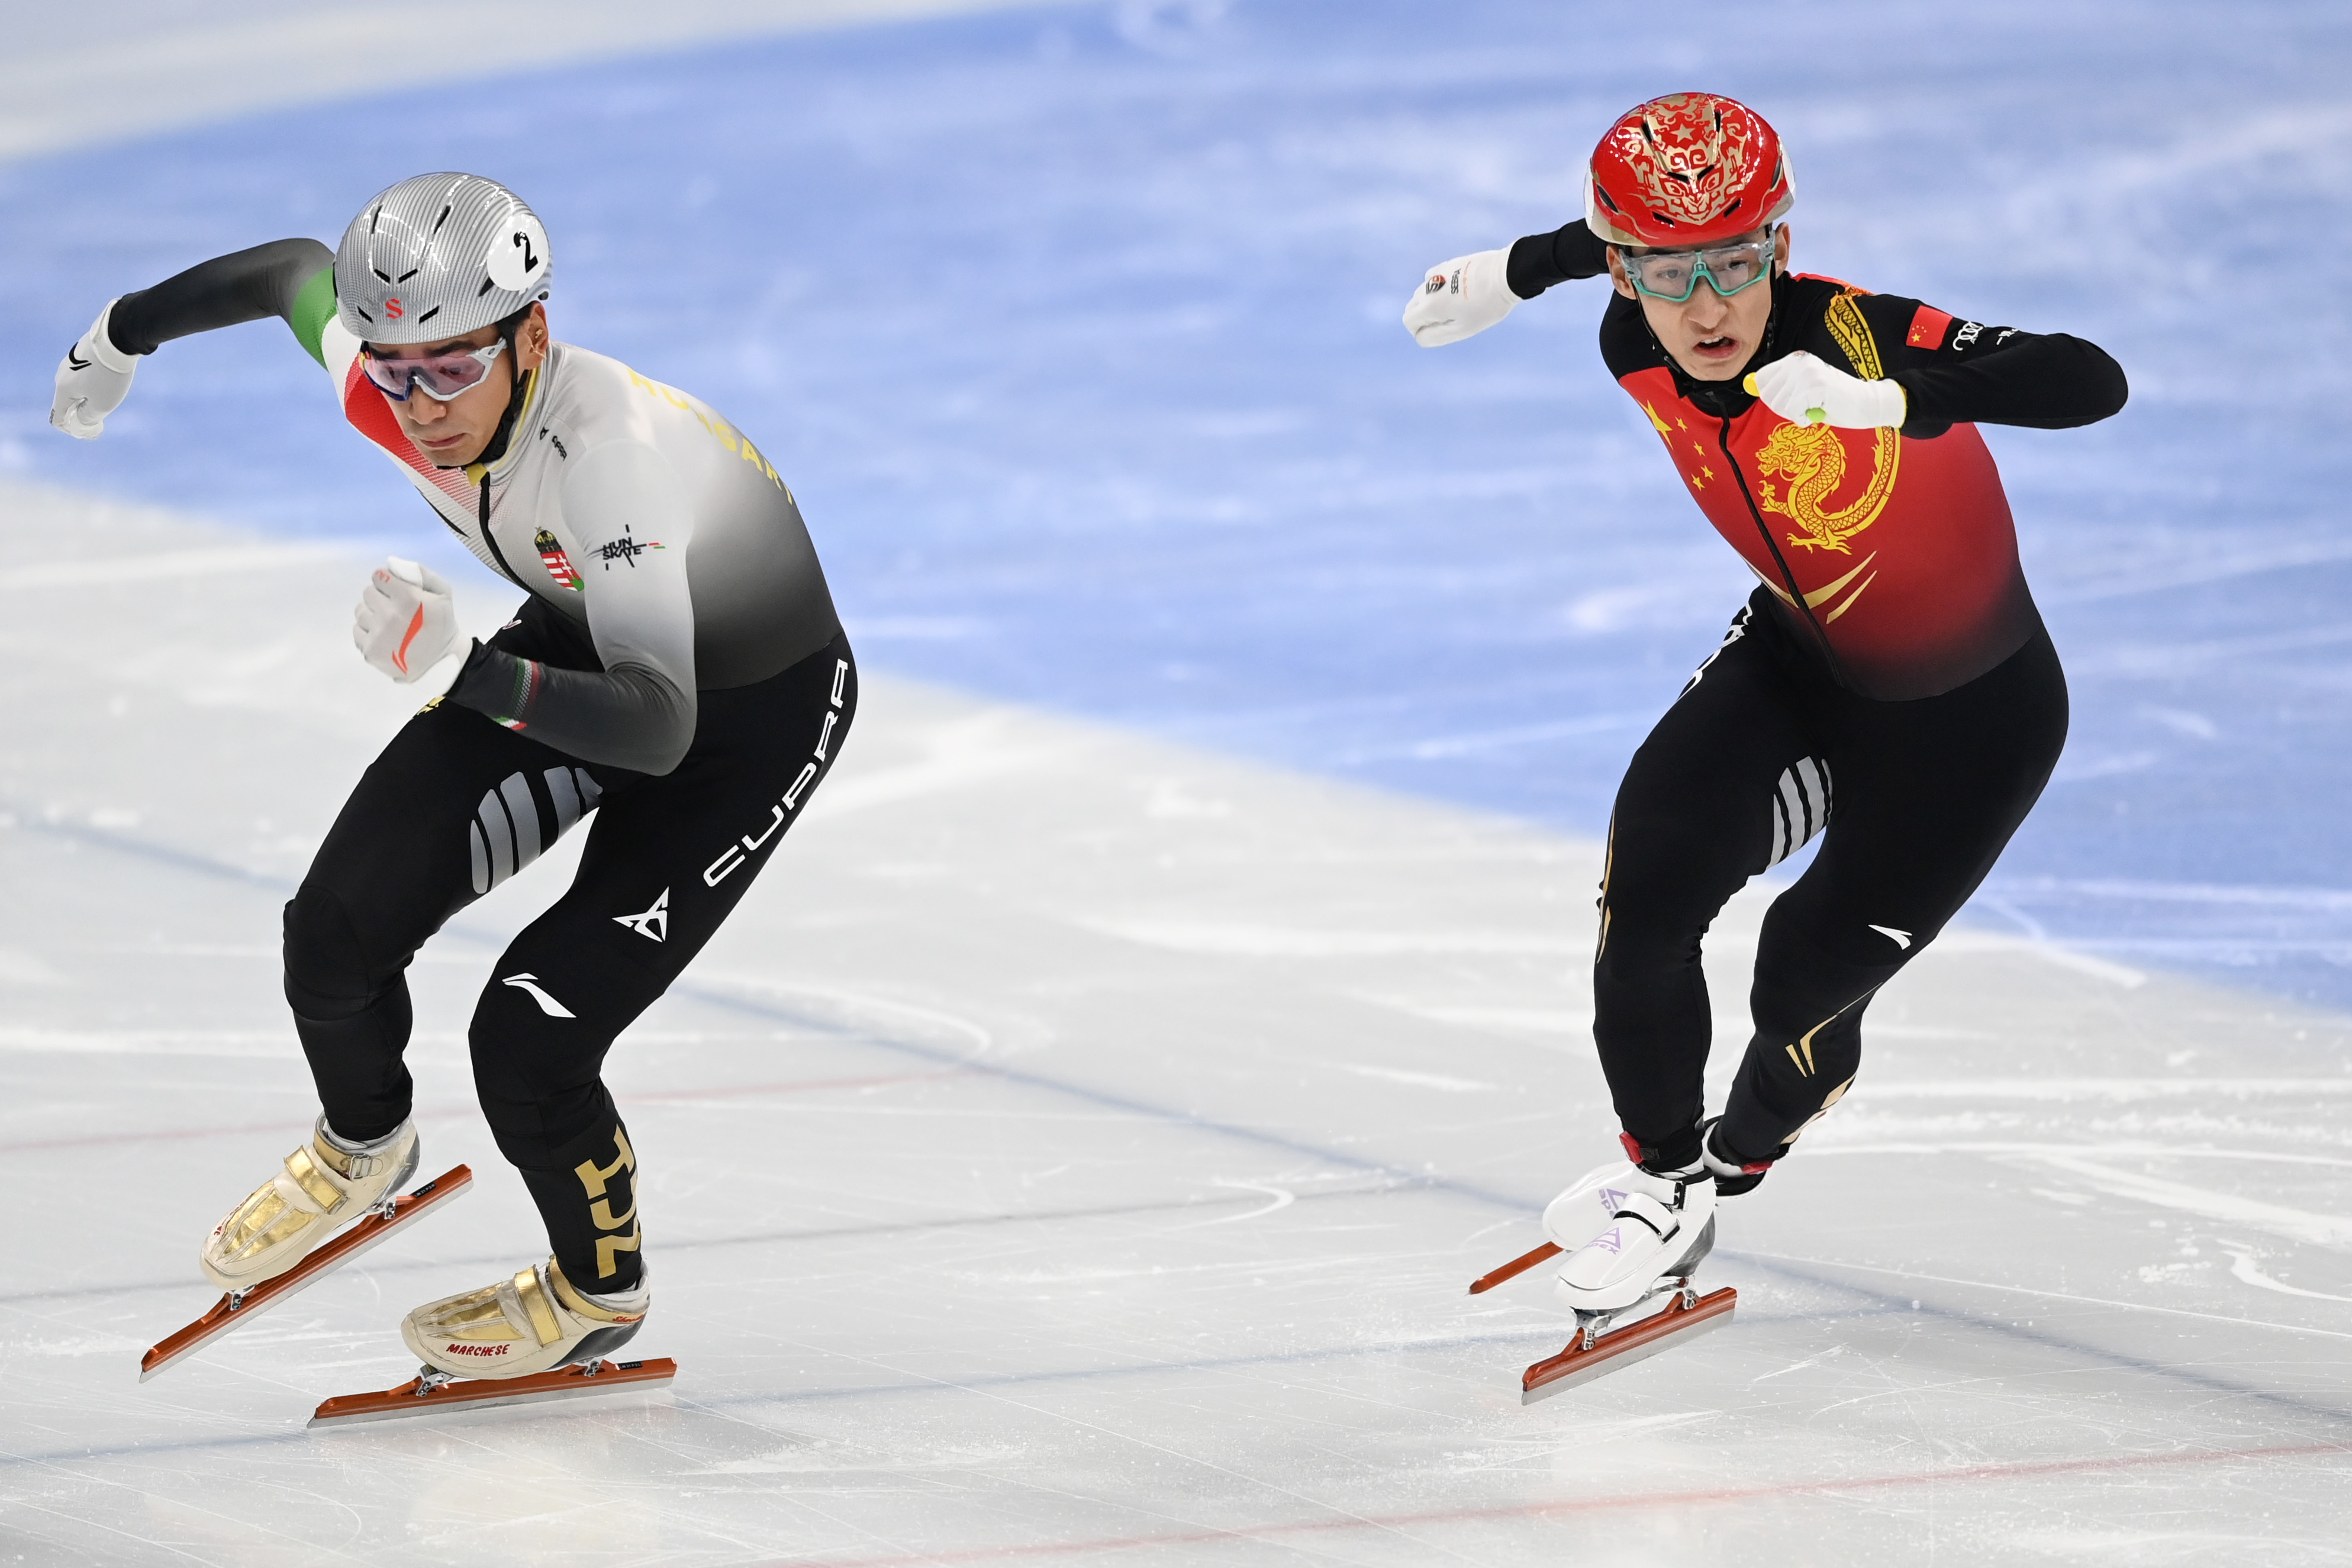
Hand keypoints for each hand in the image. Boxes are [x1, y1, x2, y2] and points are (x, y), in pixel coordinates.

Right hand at [50, 300, 138, 439]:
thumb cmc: (109, 375)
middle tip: (101, 417)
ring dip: (88, 397)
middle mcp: (61, 375)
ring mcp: (70, 362)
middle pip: (67, 402)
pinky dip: (93, 384)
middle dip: (81, 413)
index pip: (58, 417)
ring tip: (107, 398)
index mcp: (62, 390)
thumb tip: (81, 421)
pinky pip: (84, 375)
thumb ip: (88, 417)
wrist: (117, 338)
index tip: (89, 429)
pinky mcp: (82, 354)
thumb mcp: (102, 404)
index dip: (71, 429)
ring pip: (77, 387)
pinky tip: (109, 381)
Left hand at [353, 558, 457, 682]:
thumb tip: (390, 563)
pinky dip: (368, 632)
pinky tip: (384, 637)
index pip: (378, 576)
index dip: (387, 582)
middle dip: (380, 598)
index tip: (396, 591)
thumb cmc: (441, 625)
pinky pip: (357, 630)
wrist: (440, 663)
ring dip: (373, 614)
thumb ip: (421, 573)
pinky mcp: (370, 650)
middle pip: (368, 592)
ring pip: (360, 611)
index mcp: (408, 598)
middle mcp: (390, 615)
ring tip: (389, 625)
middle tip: (395, 610)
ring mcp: (378, 634)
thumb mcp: (443, 594)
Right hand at [1401, 248, 1516, 346]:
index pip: (1409, 322)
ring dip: (1432, 302)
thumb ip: (1436, 336)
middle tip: (1452, 319)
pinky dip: (1439, 288)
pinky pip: (1433, 279)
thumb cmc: (1486, 306)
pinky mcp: (1447, 264)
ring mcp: (1437, 273)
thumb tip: (1419, 336)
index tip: (1443, 329)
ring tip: (1458, 304)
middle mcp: (1427, 287)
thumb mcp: (1462, 329)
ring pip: (1422, 293)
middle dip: (1424, 317)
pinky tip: (1459, 290)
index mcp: (1429, 306)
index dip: (1421, 330)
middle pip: (1413, 307)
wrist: (1506, 274)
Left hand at [1746, 351, 1906, 428]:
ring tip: (1814, 407)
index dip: (1773, 397)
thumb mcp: (1801, 390)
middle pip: (1768, 394)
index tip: (1792, 400)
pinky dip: (1803, 419)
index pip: (1762, 379)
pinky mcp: (1815, 386)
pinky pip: (1794, 411)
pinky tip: (1819, 411)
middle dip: (1784, 408)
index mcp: (1795, 360)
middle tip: (1805, 406)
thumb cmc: (1833, 401)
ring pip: (1780, 404)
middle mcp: (1799, 362)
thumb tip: (1750, 385)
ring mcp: (1807, 372)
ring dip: (1795, 414)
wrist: (1866, 404)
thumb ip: (1779, 387)